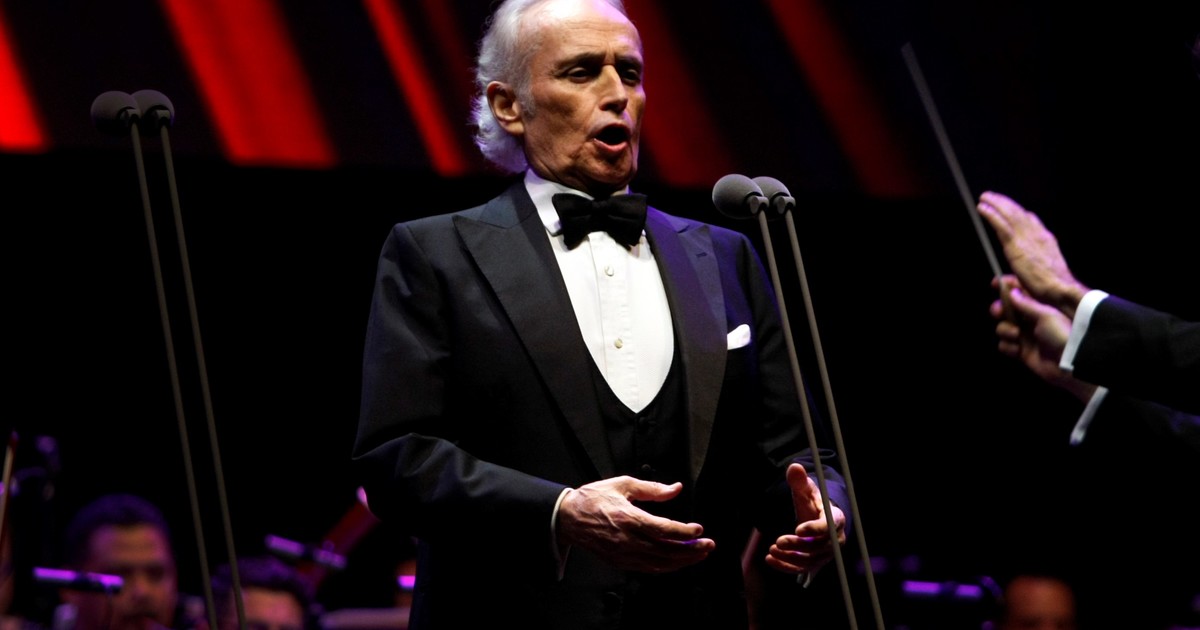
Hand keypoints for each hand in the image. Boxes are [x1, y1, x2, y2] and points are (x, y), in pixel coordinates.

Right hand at [556, 476, 713, 572]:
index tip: (698, 529)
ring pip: (660, 563)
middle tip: (708, 545)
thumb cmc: (593, 499)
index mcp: (629, 518)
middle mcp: (628, 539)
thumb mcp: (623, 485)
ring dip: (682, 561)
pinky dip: (666, 567)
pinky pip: (648, 568)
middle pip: (666, 550)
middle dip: (691, 550)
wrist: (568, 518)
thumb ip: (652, 489)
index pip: (664, 530)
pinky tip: (677, 562)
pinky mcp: (620, 562)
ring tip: (698, 555)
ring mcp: (624, 553)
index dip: (684, 532)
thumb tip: (675, 489)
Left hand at [764, 463, 845, 576]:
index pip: (828, 526)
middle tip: (778, 541)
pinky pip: (802, 569)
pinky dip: (786, 567)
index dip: (814, 529)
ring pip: (809, 560)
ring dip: (790, 558)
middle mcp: (834, 539)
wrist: (819, 518)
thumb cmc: (814, 502)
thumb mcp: (806, 490)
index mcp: (835, 519)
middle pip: (818, 547)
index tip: (798, 529)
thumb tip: (794, 467)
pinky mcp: (815, 562)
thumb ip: (800, 481)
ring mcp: (825, 553)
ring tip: (772, 550)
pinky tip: (770, 559)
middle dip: (798, 546)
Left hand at [976, 191, 1088, 316]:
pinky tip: (982, 208)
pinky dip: (991, 215)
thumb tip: (1000, 280)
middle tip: (992, 196)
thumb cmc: (1053, 287)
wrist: (1060, 288)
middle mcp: (1037, 235)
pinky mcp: (1016, 245)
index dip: (1020, 212)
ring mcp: (1026, 238)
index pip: (1031, 221)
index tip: (1012, 207)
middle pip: (1018, 213)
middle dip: (1005, 203)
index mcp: (1045, 240)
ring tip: (984, 197)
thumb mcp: (1041, 274)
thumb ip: (1023, 273)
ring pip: (1009, 215)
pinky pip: (1001, 225)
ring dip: (996, 203)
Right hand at [991, 275, 1096, 401]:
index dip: (1006, 287)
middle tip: (999, 312)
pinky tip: (1018, 350)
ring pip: (1002, 327)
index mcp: (1037, 306)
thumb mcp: (1045, 314)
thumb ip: (1025, 303)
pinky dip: (1009, 347)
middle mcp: (1029, 319)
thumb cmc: (1061, 334)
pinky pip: (1005, 345)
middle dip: (999, 310)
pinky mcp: (1020, 351)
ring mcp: (1024, 335)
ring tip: (1017, 336)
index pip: (1018, 292)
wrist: (1069, 363)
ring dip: (1005, 330)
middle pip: (1005, 309)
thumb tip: (1011, 291)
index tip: (994, 283)